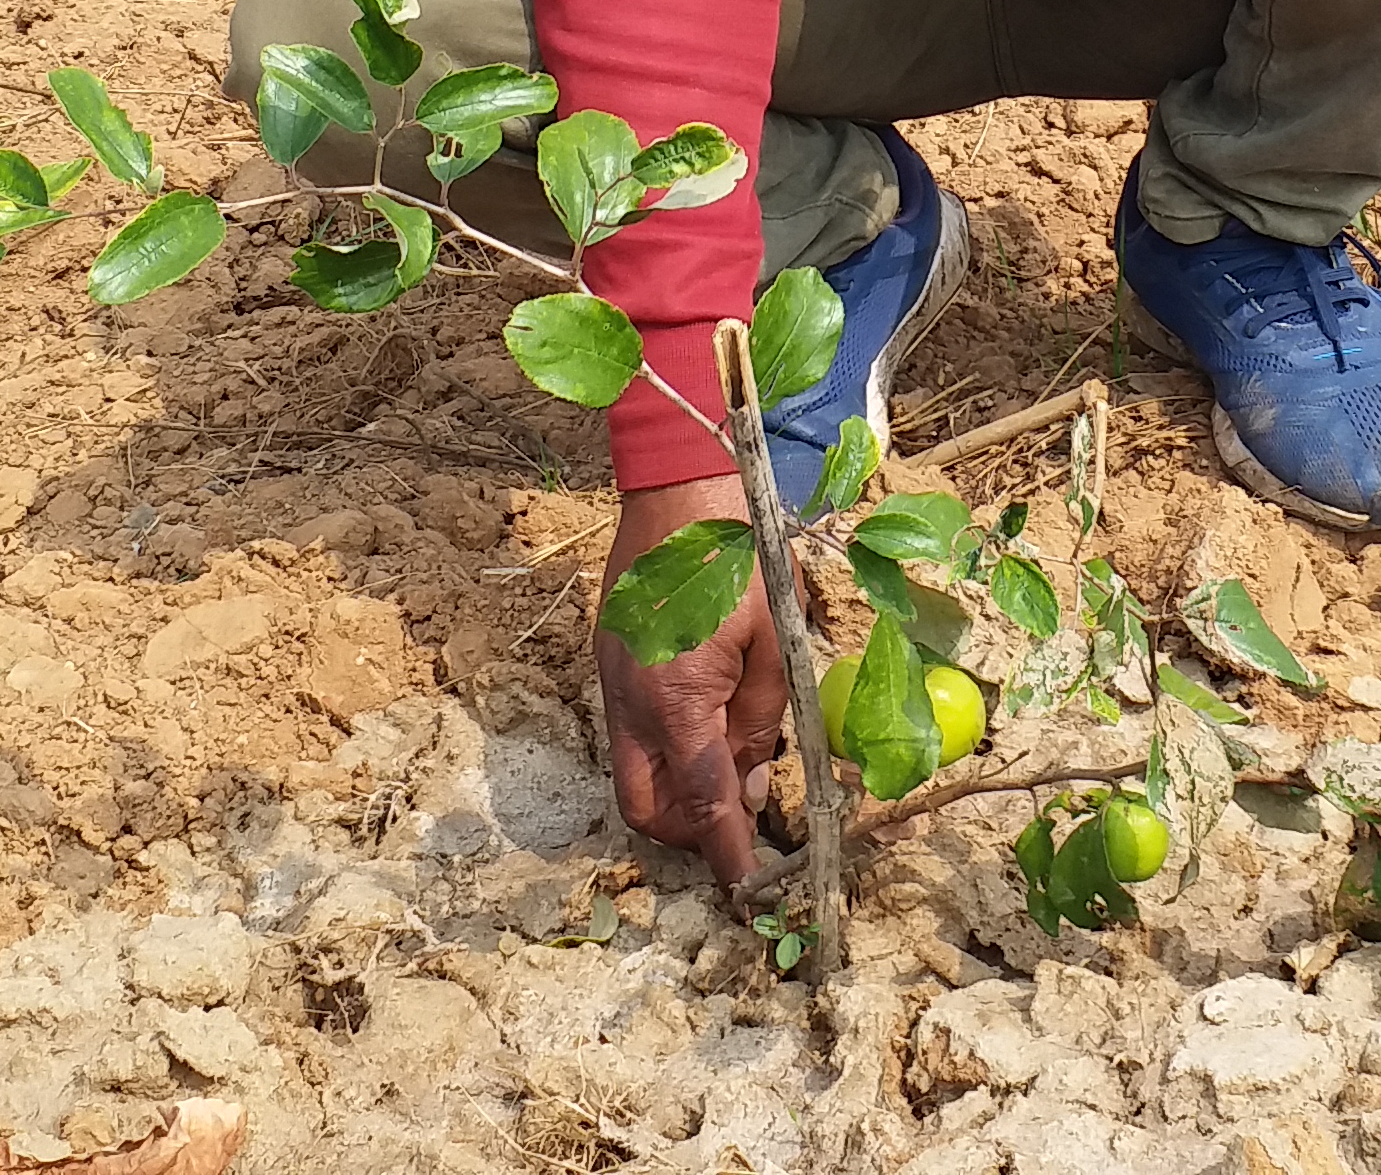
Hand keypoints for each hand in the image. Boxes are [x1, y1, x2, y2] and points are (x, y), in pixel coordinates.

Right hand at [595, 476, 782, 883]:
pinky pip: (630, 732)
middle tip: (735, 820)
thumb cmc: (740, 557)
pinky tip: (702, 719)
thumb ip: (761, 724)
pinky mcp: (607, 663)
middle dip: (688, 832)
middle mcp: (632, 704)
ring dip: (676, 788)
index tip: (748, 893)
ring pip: (632, 772)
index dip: (728, 856)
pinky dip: (663, 748)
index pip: (704, 805)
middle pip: (645, 808)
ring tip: (727, 760)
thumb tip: (750, 789)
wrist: (678, 487)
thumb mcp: (773, 645)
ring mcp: (612, 683)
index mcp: (679, 703)